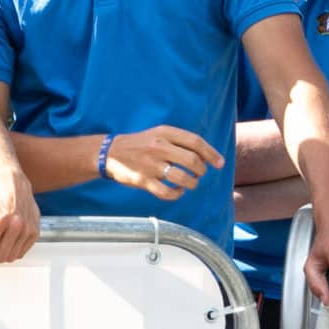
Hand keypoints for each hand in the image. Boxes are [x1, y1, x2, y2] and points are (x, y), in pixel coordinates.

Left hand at [0, 166, 39, 262]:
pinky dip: (13, 252)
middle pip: (1, 256)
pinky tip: (6, 245)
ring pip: (12, 256)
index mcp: (0, 220)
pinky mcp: (35, 231)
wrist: (13, 183)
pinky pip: (22, 252)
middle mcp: (16, 225)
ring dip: (1, 256)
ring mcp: (27, 229)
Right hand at [103, 126, 224, 198]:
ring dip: (192, 183)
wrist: (109, 153)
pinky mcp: (143, 180)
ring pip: (183, 178)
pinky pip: (167, 192)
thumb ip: (179, 141)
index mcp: (164, 133)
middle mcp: (159, 147)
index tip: (219, 164)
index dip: (211, 153)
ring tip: (191, 183)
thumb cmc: (139, 144)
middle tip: (200, 173)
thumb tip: (205, 156)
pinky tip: (178, 191)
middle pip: (192, 161)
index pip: (195, 142)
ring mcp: (151, 165)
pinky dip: (177, 194)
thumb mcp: (158, 134)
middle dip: (201, 170)